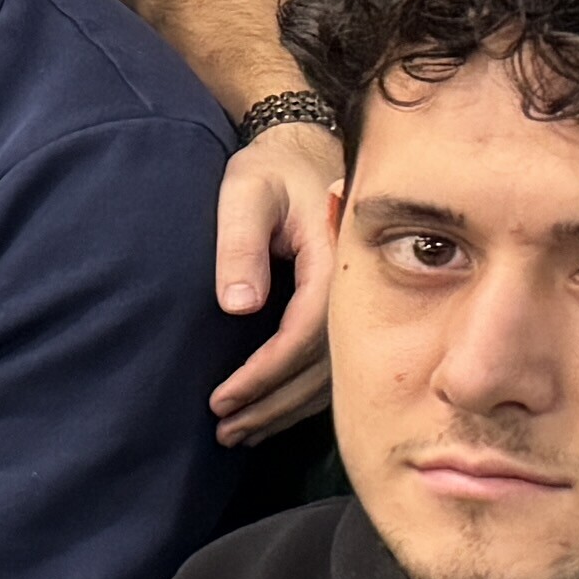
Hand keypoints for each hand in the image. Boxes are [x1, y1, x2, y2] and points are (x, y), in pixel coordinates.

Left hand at [210, 114, 342, 442]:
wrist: (302, 144)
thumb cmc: (270, 166)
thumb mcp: (245, 191)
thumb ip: (238, 243)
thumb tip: (238, 306)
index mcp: (337, 261)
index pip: (306, 334)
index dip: (265, 372)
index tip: (223, 398)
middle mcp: (354, 288)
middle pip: (321, 365)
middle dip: (272, 403)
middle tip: (225, 430)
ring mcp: (354, 300)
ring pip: (329, 372)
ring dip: (285, 408)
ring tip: (240, 434)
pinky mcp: (344, 306)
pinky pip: (330, 361)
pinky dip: (301, 394)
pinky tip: (271, 413)